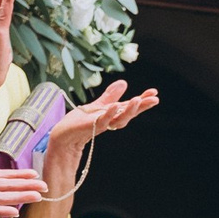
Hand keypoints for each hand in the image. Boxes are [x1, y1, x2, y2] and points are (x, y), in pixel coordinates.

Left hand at [0, 167, 47, 217]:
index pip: (0, 175)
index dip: (17, 174)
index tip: (34, 174)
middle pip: (5, 186)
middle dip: (26, 186)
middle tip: (44, 187)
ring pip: (1, 198)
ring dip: (19, 198)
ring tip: (37, 197)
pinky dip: (0, 210)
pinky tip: (15, 212)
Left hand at [45, 77, 160, 165]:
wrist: (64, 135)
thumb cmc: (80, 121)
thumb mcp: (98, 105)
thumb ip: (111, 95)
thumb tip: (124, 82)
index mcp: (113, 114)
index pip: (130, 106)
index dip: (143, 100)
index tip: (154, 93)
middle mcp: (110, 121)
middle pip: (129, 114)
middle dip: (142, 107)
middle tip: (154, 99)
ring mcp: (102, 124)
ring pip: (119, 120)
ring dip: (129, 110)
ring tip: (138, 100)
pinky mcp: (91, 126)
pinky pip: (103, 121)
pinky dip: (110, 114)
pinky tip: (115, 106)